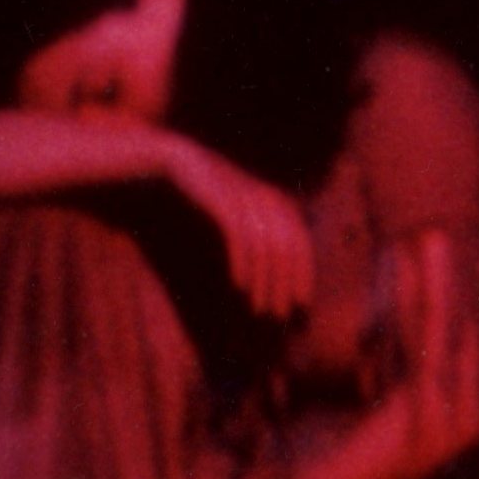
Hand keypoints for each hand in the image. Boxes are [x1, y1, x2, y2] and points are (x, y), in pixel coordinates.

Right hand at [170, 142, 317, 317]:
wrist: (174, 162)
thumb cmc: (207, 194)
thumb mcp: (237, 212)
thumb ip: (256, 235)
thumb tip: (269, 272)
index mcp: (277, 202)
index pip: (301, 244)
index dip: (304, 275)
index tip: (302, 305)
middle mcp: (267, 199)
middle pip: (287, 248)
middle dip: (286, 285)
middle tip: (281, 316)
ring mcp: (245, 197)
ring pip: (265, 246)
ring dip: (264, 282)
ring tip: (260, 310)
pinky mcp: (221, 199)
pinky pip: (238, 236)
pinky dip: (242, 263)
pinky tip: (239, 287)